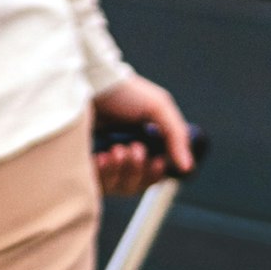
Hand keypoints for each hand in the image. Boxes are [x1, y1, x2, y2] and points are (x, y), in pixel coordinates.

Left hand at [90, 73, 195, 194]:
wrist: (90, 82)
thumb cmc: (124, 92)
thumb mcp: (158, 108)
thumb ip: (176, 136)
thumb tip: (188, 167)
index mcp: (142, 145)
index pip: (151, 176)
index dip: (155, 175)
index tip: (157, 162)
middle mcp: (121, 157)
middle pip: (134, 186)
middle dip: (137, 170)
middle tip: (134, 149)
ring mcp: (101, 162)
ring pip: (116, 187)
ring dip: (121, 171)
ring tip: (116, 150)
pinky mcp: (82, 165)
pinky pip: (95, 185)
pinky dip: (102, 175)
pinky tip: (101, 158)